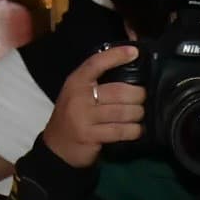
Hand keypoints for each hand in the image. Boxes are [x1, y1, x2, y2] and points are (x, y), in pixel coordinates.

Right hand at [39, 43, 144, 169]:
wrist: (56, 147)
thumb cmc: (73, 115)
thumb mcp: (78, 93)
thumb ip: (97, 81)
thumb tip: (129, 65)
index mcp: (76, 82)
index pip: (96, 63)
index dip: (116, 55)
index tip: (135, 52)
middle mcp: (78, 97)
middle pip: (118, 91)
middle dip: (138, 95)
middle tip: (142, 98)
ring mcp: (83, 117)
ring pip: (121, 112)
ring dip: (137, 113)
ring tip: (140, 114)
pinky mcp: (89, 136)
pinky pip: (119, 131)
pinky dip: (133, 130)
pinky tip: (137, 130)